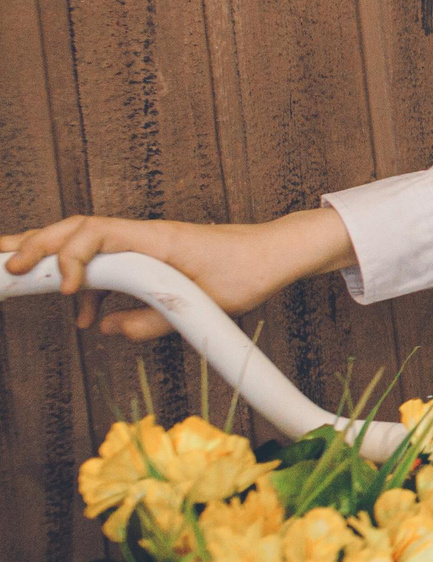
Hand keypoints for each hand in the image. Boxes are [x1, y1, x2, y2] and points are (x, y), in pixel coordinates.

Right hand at [0, 208, 355, 340]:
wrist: (278, 254)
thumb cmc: (251, 269)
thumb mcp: (207, 303)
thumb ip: (155, 320)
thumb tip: (108, 331)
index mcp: (155, 237)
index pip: (95, 233)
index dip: (70, 256)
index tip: (68, 289)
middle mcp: (143, 236)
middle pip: (76, 230)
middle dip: (36, 246)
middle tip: (5, 267)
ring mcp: (144, 246)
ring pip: (85, 246)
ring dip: (54, 264)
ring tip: (20, 281)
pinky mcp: (150, 260)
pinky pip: (106, 267)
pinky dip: (87, 287)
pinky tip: (85, 317)